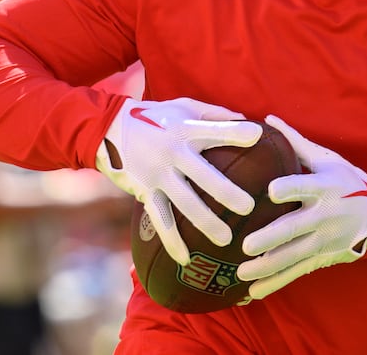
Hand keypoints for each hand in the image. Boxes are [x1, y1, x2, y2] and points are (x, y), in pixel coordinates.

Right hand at [95, 98, 261, 264]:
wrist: (109, 127)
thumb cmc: (157, 116)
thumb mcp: (185, 107)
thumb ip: (216, 114)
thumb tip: (249, 121)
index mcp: (186, 130)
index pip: (214, 131)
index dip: (235, 133)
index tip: (257, 136)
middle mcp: (173, 153)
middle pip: (203, 175)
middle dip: (225, 192)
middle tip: (248, 207)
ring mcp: (158, 175)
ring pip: (184, 202)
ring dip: (205, 222)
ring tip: (226, 239)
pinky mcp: (146, 192)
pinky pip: (160, 220)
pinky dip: (171, 241)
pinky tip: (185, 259)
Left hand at [237, 115, 366, 299]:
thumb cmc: (347, 180)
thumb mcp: (327, 159)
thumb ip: (296, 142)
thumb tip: (268, 119)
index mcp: (325, 186)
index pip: (305, 187)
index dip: (290, 188)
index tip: (271, 190)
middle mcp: (324, 215)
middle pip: (295, 228)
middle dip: (271, 238)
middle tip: (247, 245)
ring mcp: (324, 239)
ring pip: (293, 255)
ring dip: (267, 267)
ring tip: (242, 273)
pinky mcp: (322, 257)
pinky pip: (296, 272)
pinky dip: (275, 283)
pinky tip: (253, 293)